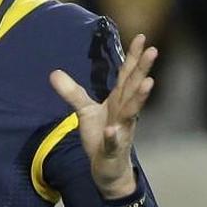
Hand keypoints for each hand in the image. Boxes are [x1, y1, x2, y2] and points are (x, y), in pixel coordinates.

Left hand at [49, 33, 156, 198]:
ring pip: (132, 112)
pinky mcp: (113, 149)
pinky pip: (114, 142)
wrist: (107, 169)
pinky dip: (114, 136)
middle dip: (143, 69)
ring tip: (149, 82)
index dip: (133, 56)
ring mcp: (121, 131)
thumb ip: (72, 92)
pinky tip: (113, 130)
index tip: (141, 37)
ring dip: (139, 98)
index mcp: (118, 101)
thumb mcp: (84, 111)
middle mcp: (124, 113)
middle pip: (134, 88)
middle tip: (153, 50)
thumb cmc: (101, 136)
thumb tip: (53, 72)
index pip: (127, 75)